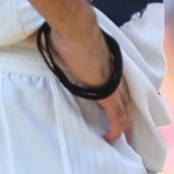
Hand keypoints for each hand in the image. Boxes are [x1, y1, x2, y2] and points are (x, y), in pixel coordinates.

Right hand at [54, 24, 136, 147]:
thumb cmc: (69, 37)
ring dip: (124, 128)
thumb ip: (65, 58)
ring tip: (122, 142)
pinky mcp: (109, 93)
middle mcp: (115, 76)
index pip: (119, 89)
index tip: (119, 116)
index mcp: (108, 66)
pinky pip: (117, 116)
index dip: (120, 104)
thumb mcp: (68, 51)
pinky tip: (111, 139)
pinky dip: (116, 129)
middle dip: (127, 119)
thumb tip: (45, 53)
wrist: (75, 32)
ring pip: (125, 112)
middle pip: (126, 102)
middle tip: (127, 135)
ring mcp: (114, 85)